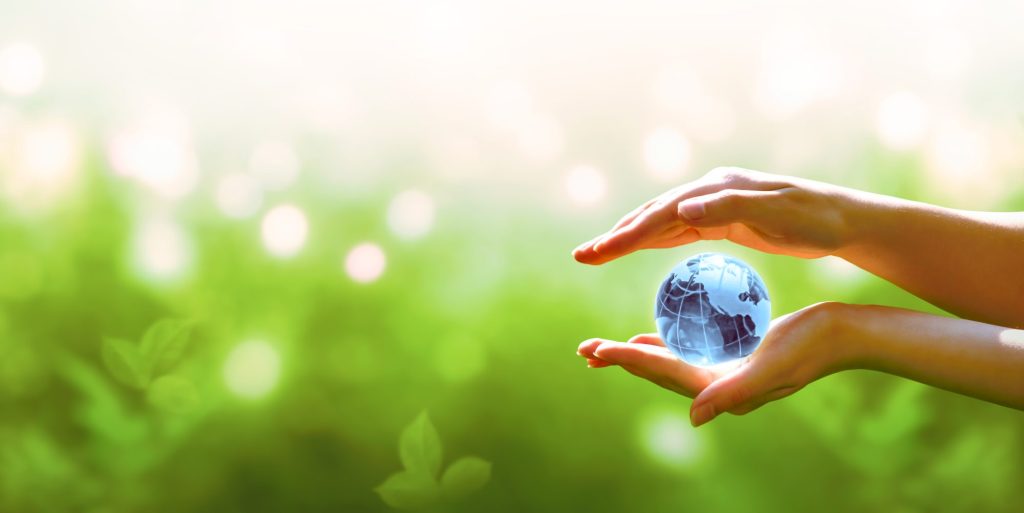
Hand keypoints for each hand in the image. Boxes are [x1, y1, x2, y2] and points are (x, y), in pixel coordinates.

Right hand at [572, 167, 855, 264]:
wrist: (843, 219)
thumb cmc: (815, 219)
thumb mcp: (776, 214)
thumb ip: (728, 208)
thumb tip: (681, 208)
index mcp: (717, 189)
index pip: (663, 213)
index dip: (628, 234)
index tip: (599, 252)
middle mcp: (710, 192)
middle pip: (653, 214)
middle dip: (617, 236)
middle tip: (582, 256)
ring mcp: (715, 204)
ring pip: (661, 222)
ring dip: (629, 238)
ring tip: (596, 254)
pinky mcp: (723, 219)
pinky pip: (679, 231)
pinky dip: (653, 240)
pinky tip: (638, 248)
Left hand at [577, 302, 852, 425]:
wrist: (842, 337)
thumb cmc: (810, 348)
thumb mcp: (771, 368)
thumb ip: (732, 394)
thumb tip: (695, 417)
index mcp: (721, 389)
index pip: (663, 372)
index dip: (627, 360)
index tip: (596, 350)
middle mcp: (717, 385)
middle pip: (656, 372)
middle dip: (619, 361)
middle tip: (584, 350)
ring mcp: (724, 371)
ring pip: (667, 362)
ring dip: (635, 356)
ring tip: (603, 351)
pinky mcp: (732, 356)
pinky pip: (687, 350)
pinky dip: (663, 344)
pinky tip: (649, 336)